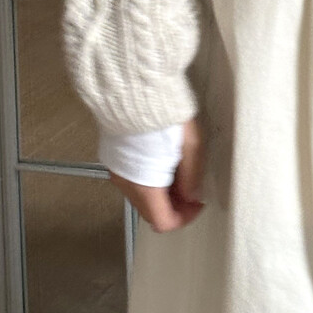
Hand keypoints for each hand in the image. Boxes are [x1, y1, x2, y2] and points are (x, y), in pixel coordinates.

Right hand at [107, 117, 205, 231]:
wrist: (134, 91)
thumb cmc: (164, 116)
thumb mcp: (189, 145)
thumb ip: (192, 176)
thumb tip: (193, 196)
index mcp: (145, 186)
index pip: (163, 222)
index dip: (184, 217)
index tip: (198, 203)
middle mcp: (126, 185)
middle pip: (151, 211)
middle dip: (174, 205)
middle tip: (192, 187)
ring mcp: (117, 172)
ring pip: (142, 197)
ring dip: (162, 193)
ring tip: (179, 171)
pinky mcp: (114, 160)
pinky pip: (133, 181)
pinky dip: (149, 180)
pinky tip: (162, 162)